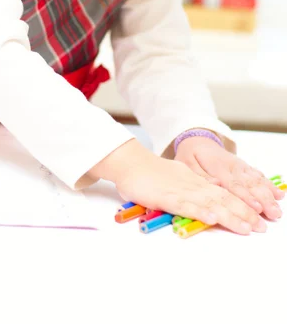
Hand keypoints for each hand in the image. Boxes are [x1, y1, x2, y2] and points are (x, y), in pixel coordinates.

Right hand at [89, 139, 266, 234]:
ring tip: (247, 227)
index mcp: (193, 181)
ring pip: (210, 203)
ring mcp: (180, 190)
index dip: (240, 206)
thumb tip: (200, 203)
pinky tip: (213, 218)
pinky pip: (185, 205)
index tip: (255, 218)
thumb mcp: (173, 180)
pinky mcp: (166, 196)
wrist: (128, 162)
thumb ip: (186, 190)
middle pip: (222, 199)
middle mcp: (191, 184)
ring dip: (230, 216)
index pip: (222, 194)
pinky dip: (200, 211)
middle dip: (243, 214)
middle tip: (261, 227)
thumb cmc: (147, 173)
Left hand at [174, 136, 283, 220]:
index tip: (257, 208)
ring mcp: (240, 166)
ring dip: (269, 195)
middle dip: (263, 200)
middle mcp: (232, 166)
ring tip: (278, 209)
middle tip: (274, 214)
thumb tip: (215, 185)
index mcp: (217, 167)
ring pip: (257, 180)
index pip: (233, 184)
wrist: (197, 139)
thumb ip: (199, 175)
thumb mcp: (186, 163)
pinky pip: (258, 175)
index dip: (246, 197)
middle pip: (250, 184)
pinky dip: (269, 184)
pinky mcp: (244, 166)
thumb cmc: (190, 155)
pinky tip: (279, 194)